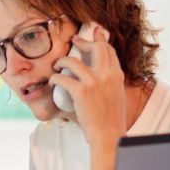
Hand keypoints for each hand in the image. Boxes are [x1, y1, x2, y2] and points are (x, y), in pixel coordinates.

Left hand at [50, 27, 126, 150]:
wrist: (109, 136)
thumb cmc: (110, 122)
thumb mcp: (115, 97)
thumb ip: (107, 85)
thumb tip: (93, 79)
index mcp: (117, 76)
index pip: (109, 51)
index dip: (101, 40)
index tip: (95, 33)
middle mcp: (107, 75)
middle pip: (96, 47)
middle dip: (84, 42)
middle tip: (74, 41)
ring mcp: (94, 82)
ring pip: (73, 61)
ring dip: (62, 62)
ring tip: (57, 66)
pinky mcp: (81, 91)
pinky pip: (62, 78)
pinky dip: (54, 78)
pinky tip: (52, 81)